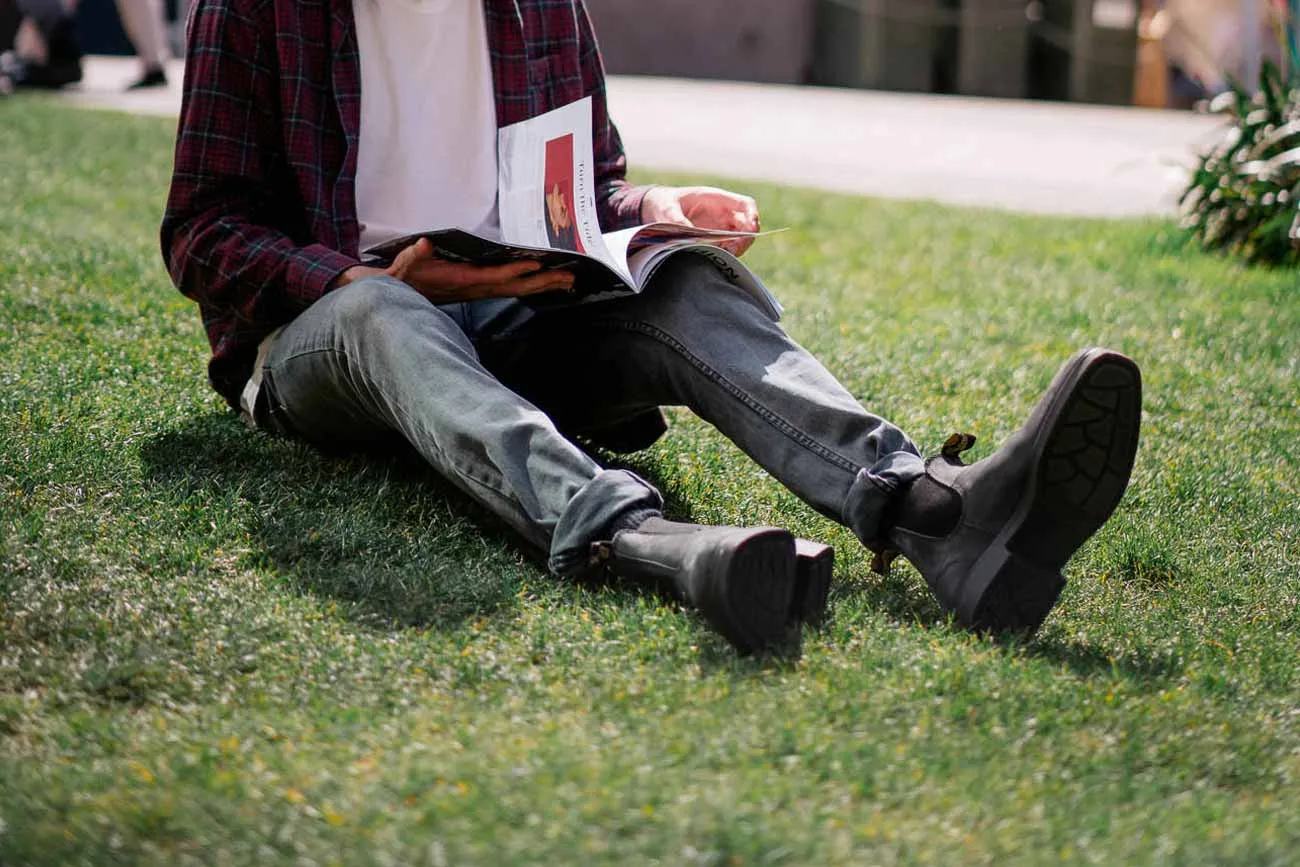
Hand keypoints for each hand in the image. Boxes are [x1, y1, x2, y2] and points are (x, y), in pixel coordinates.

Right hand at [336, 238, 574, 301]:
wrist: (394, 297)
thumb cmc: (400, 278)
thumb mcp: (403, 265)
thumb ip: (413, 256)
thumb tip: (424, 244)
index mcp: (460, 282)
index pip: (493, 277)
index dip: (514, 271)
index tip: (536, 264)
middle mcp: (474, 289)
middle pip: (514, 287)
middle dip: (542, 282)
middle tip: (570, 277)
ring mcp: (478, 291)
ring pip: (515, 289)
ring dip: (541, 285)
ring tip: (568, 281)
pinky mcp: (478, 289)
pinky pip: (509, 287)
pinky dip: (528, 283)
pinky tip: (545, 281)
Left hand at [640, 185, 760, 256]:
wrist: (656, 211)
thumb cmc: (664, 203)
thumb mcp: (667, 209)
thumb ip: (677, 220)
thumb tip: (689, 235)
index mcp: (717, 200)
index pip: (746, 205)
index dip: (752, 216)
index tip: (750, 229)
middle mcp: (723, 215)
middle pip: (748, 227)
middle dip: (744, 240)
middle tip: (731, 251)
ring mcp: (720, 229)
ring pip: (740, 241)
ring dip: (735, 250)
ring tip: (720, 256)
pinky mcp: (713, 242)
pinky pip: (727, 250)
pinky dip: (725, 256)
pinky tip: (712, 259)